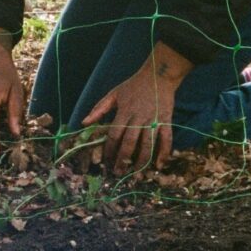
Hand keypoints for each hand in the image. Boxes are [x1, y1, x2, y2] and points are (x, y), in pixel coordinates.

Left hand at [83, 43, 193, 174]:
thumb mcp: (114, 94)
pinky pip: (166, 139)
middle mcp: (139, 118)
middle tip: (118, 173)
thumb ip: (99, 109)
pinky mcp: (166, 121)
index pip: (115, 134)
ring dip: (141, 161)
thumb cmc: (134, 85)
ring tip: (135, 174)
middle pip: (130, 142)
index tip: (106, 161)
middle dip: (123, 160)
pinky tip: (158, 166)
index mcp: (124, 111)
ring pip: (148, 144)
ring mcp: (154, 120)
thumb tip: (84, 123)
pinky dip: (164, 153)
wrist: (158, 75)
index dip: (109, 149)